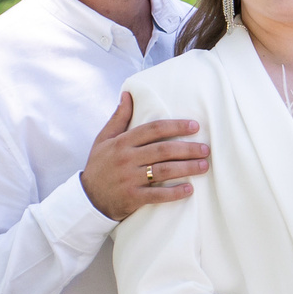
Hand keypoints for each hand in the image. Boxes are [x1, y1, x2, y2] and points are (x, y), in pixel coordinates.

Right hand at [82, 93, 208, 219]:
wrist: (87, 199)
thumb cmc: (99, 166)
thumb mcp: (103, 139)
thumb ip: (118, 118)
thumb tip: (127, 94)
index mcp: (122, 142)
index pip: (153, 130)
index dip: (175, 126)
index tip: (194, 126)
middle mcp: (127, 159)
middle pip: (162, 150)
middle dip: (187, 149)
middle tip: (205, 149)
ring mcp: (129, 179)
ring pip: (163, 171)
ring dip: (186, 168)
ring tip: (204, 166)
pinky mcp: (132, 198)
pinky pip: (157, 195)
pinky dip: (174, 193)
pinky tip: (189, 190)